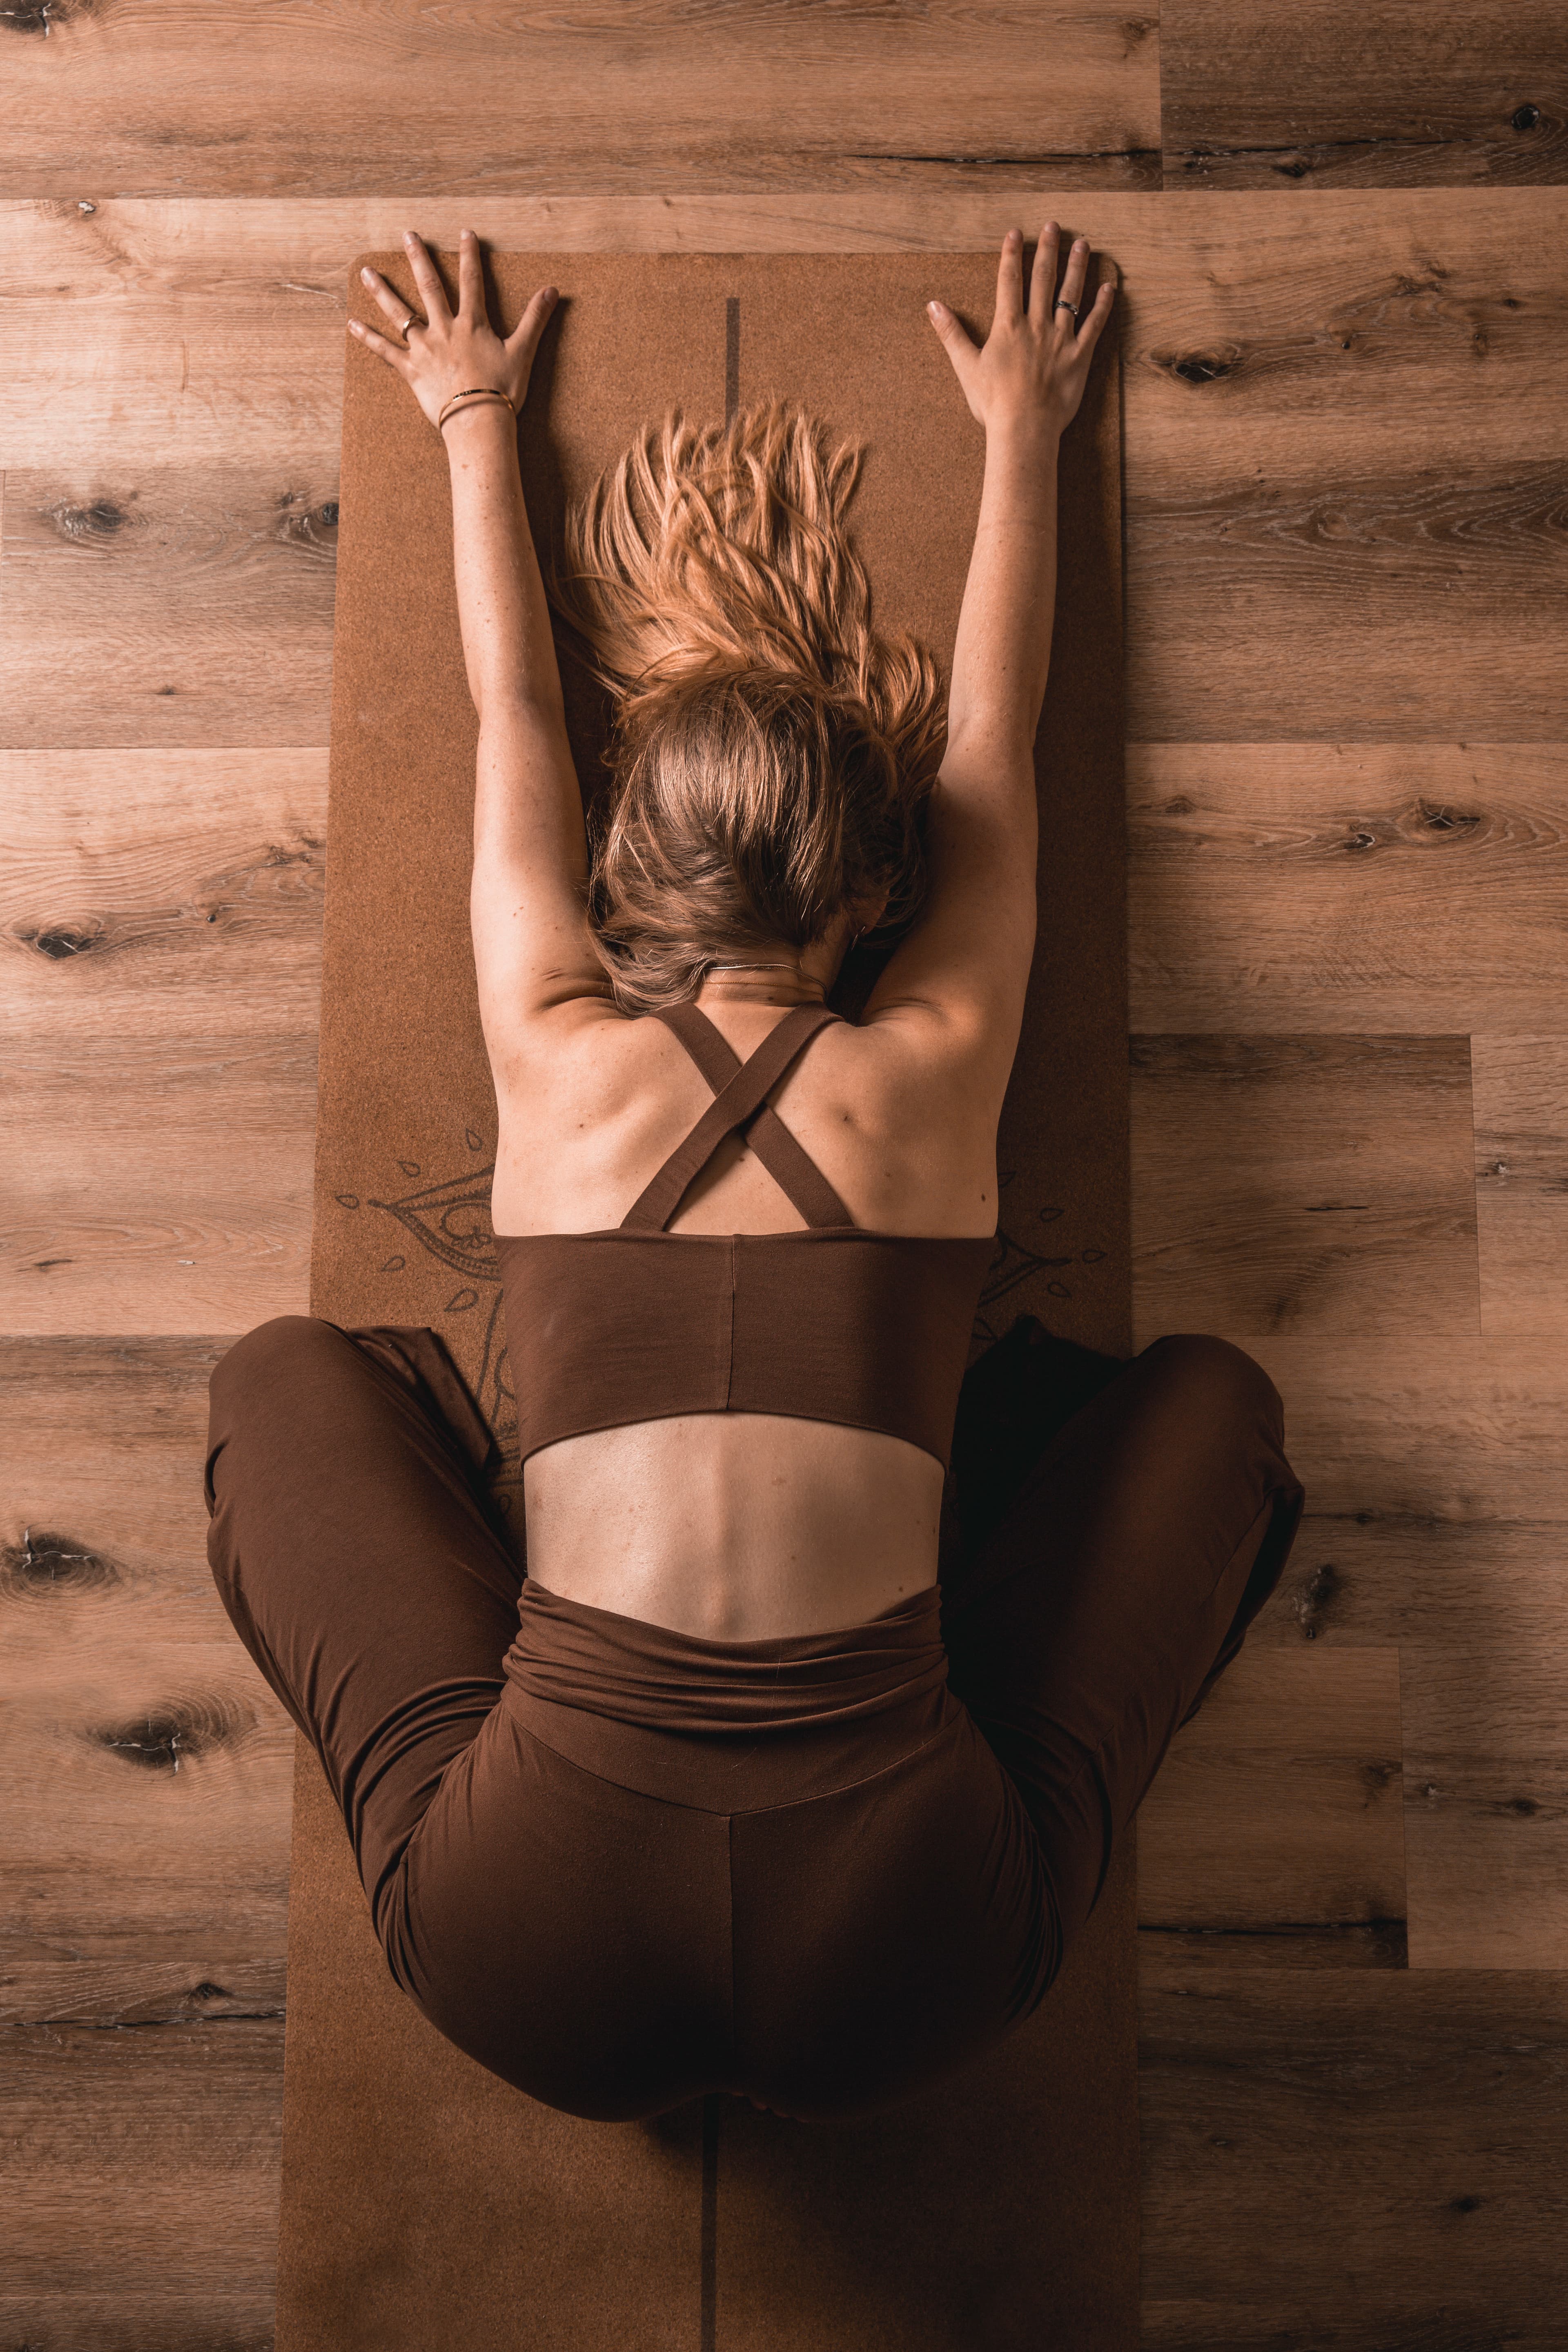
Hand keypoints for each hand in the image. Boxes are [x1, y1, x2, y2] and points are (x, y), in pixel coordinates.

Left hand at [349, 227, 557, 433]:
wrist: (478, 421)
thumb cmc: (502, 390)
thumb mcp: (523, 352)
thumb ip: (535, 319)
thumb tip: (553, 291)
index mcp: (471, 324)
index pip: (471, 281)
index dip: (469, 256)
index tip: (464, 233)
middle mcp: (444, 329)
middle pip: (429, 286)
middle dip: (418, 258)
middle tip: (407, 236)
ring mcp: (424, 348)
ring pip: (399, 313)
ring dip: (381, 291)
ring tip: (365, 272)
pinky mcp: (411, 370)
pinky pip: (385, 351)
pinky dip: (367, 338)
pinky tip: (351, 324)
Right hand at [927, 223, 1114, 440]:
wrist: (1024, 428)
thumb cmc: (993, 403)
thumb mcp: (966, 366)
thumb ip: (951, 333)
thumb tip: (932, 306)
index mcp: (1008, 326)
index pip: (1008, 280)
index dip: (1011, 254)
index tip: (1016, 233)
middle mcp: (1037, 325)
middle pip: (1042, 278)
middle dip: (1047, 249)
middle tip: (1053, 226)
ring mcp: (1061, 339)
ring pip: (1071, 294)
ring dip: (1076, 267)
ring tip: (1081, 244)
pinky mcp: (1080, 356)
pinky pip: (1095, 325)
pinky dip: (1102, 305)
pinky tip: (1109, 287)